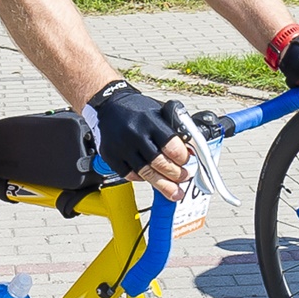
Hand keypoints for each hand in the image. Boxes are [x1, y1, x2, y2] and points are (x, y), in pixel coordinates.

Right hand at [85, 80, 192, 198]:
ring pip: (145, 172)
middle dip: (176, 174)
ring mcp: (121, 147)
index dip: (182, 158)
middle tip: (184, 178)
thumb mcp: (159, 111)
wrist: (109, 105)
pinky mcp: (111, 156)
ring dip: (163, 184)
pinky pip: (129, 174)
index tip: (188, 162)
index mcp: (150, 121)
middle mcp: (135, 134)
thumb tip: (189, 150)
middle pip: (159, 163)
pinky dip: (142, 179)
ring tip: (174, 192)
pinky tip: (150, 179)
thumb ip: (173, 129)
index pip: (171, 146)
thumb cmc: (137, 109)